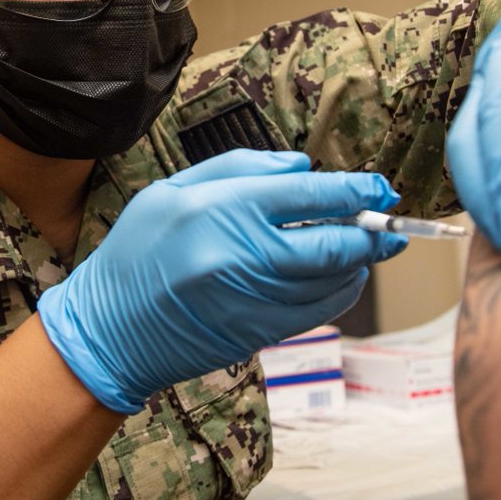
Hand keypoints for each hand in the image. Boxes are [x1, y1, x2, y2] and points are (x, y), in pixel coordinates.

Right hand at [37, 149, 406, 412]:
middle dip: (373, 230)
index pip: (309, 196)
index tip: (379, 186)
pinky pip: (320, 311)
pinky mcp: (260, 332)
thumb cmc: (136, 252)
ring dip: (359, 262)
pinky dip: (340, 292)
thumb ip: (240, 168)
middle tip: (392, 219)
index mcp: (221, 209)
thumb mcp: (173, 190)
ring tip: (366, 246)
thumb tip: (302, 167)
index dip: (355, 190)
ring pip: (333, 280)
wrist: (109, 329)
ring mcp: (255, 300)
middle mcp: (243, 256)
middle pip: (334, 244)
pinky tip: (340, 277)